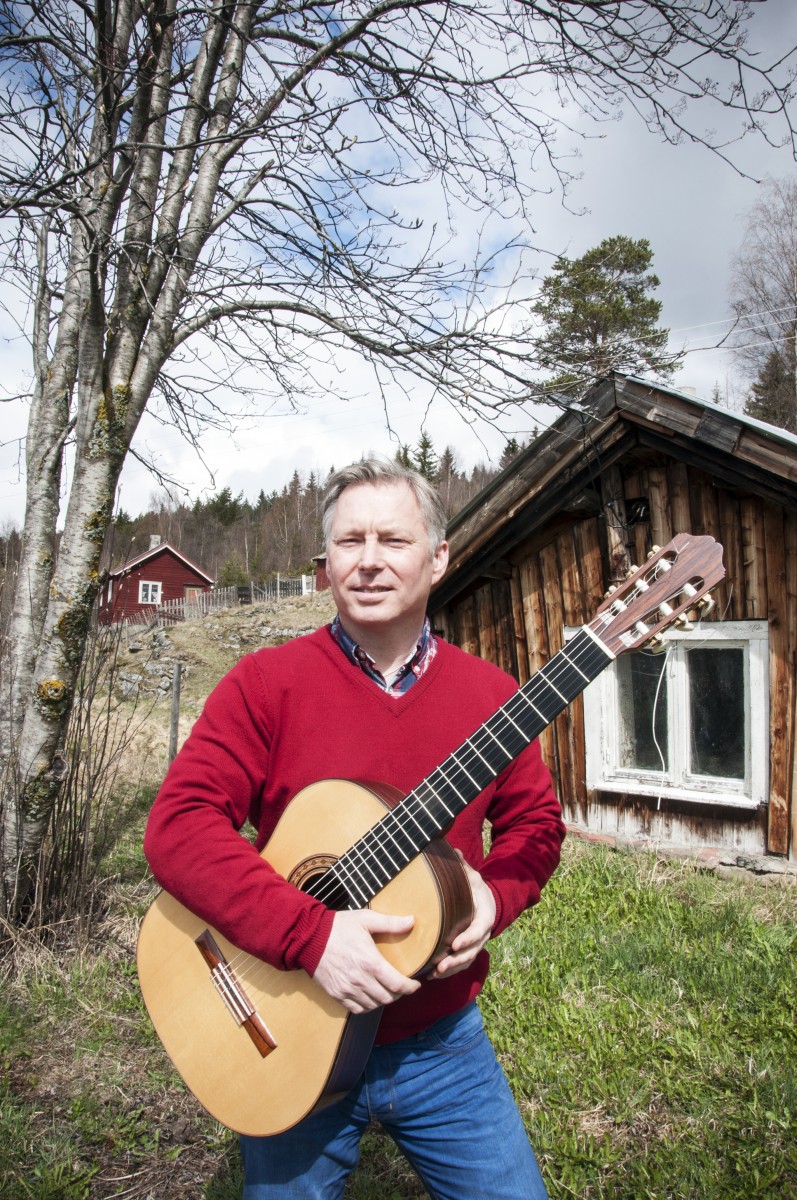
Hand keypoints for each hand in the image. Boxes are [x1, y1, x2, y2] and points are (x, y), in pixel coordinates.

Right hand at [312, 908, 421, 1013]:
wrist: (309, 938)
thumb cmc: (338, 927)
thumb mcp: (366, 919)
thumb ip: (390, 923)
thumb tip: (411, 921)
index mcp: (370, 962)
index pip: (397, 984)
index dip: (410, 987)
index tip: (415, 984)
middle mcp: (360, 980)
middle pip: (388, 998)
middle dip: (399, 993)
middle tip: (401, 985)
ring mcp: (348, 989)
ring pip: (374, 1005)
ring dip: (383, 1000)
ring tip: (386, 990)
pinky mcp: (337, 994)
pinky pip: (357, 1009)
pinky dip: (367, 1006)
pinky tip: (370, 997)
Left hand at [427, 853, 495, 979]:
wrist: (486, 902)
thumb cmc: (475, 888)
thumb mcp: (472, 877)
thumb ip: (463, 867)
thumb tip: (453, 851)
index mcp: (485, 915)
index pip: (478, 930)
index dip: (468, 938)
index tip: (454, 944)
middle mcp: (482, 933)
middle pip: (472, 951)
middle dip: (457, 960)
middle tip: (441, 965)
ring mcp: (476, 944)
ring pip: (466, 960)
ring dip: (452, 969)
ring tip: (435, 974)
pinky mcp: (467, 950)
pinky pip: (461, 964)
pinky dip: (449, 972)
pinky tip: (434, 975)